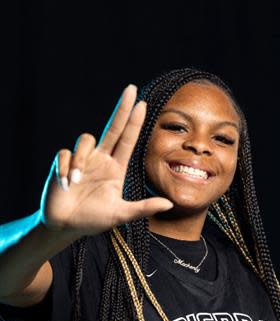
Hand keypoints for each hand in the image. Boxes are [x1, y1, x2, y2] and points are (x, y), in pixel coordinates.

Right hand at [40, 85, 172, 235]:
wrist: (65, 226)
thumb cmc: (94, 219)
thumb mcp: (121, 214)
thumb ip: (143, 208)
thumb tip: (169, 204)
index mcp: (115, 167)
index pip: (127, 139)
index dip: (134, 122)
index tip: (143, 104)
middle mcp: (100, 159)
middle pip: (112, 126)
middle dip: (122, 108)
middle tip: (131, 89)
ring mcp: (82, 160)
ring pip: (85, 140)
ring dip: (81, 161)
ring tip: (76, 182)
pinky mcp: (62, 163)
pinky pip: (66, 155)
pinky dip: (66, 169)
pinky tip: (66, 184)